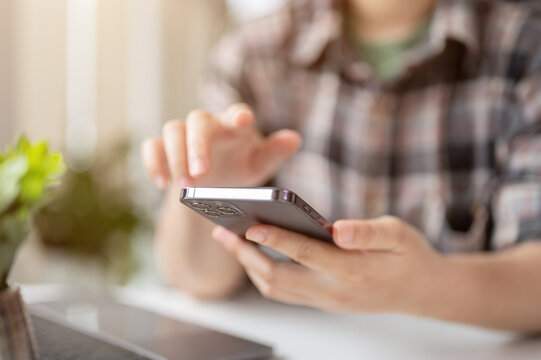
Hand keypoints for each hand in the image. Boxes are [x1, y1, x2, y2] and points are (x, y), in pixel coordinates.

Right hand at [141, 103, 301, 188]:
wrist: (215, 182)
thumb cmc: (242, 166)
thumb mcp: (261, 164)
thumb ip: (276, 152)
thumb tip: (295, 138)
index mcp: (235, 125)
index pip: (237, 113)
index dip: (239, 115)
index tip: (242, 120)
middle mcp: (208, 124)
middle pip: (198, 120)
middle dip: (197, 146)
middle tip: (200, 173)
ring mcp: (184, 134)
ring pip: (172, 130)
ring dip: (175, 158)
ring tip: (185, 187)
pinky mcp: (164, 147)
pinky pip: (152, 146)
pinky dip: (153, 162)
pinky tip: (161, 183)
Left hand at [211, 216, 445, 313]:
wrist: (421, 291)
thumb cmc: (409, 256)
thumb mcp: (398, 234)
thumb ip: (368, 231)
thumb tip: (337, 229)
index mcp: (352, 269)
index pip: (303, 253)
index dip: (274, 238)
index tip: (248, 224)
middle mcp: (333, 290)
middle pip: (277, 277)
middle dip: (245, 255)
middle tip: (222, 231)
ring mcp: (326, 300)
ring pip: (275, 288)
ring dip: (249, 266)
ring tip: (231, 239)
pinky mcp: (322, 302)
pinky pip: (284, 293)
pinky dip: (263, 275)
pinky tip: (255, 255)